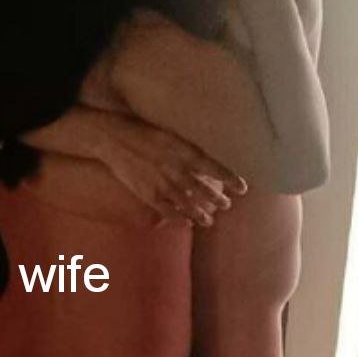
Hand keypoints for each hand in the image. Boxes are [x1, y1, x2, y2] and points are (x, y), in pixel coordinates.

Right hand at [95, 113, 246, 225]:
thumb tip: (204, 163)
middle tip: (226, 205)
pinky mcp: (148, 194)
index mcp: (184, 151)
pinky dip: (179, 218)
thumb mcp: (171, 136)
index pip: (215, 168)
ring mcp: (162, 184)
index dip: (230, 179)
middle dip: (217, 199)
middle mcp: (177, 169)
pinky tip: (187, 223)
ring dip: (201, 213)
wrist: (114, 139)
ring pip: (188, 203)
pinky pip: (167, 211)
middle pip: (203, 189)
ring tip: (210, 220)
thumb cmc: (143, 133)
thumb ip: (188, 151)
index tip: (243, 188)